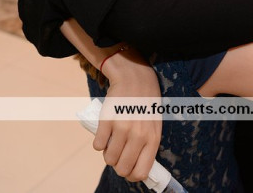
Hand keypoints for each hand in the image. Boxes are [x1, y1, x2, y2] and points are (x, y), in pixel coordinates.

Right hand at [93, 48, 161, 181]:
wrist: (135, 78)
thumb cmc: (146, 104)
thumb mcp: (155, 125)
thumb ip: (148, 146)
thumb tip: (137, 169)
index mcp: (153, 139)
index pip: (141, 172)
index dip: (131, 175)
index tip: (127, 168)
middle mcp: (139, 136)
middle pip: (122, 168)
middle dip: (118, 165)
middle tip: (118, 154)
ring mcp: (122, 128)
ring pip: (108, 159)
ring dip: (108, 154)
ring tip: (112, 143)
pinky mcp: (107, 120)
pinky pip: (98, 145)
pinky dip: (99, 144)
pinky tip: (105, 134)